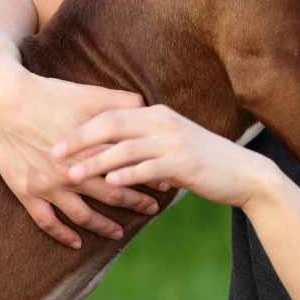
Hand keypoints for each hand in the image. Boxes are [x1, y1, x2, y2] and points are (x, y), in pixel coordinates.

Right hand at [0, 59, 161, 247]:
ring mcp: (49, 186)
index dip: (149, 177)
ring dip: (103, 225)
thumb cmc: (52, 95)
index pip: (128, 170)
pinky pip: (46, 221)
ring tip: (119, 232)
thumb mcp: (91, 94)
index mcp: (92, 151)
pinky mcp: (27, 192)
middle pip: (112, 194)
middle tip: (153, 209)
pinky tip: (76, 243)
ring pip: (82, 215)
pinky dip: (62, 235)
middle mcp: (72, 173)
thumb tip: (147, 107)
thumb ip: (122, 103)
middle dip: (136, 203)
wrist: (7, 101)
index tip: (164, 183)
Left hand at [55, 106, 276, 210]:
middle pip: (113, 125)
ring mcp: (175, 142)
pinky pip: (150, 168)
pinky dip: (127, 175)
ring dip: (95, 161)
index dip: (82, 127)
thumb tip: (112, 153)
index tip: (56, 141)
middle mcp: (164, 123)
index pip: (112, 114)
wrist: (246, 174)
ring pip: (126, 148)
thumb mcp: (173, 146)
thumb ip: (146, 145)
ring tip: (71, 175)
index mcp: (159, 115)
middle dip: (80, 140)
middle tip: (53, 154)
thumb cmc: (206, 162)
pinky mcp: (185, 163)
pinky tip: (110, 184)